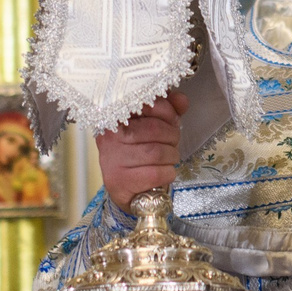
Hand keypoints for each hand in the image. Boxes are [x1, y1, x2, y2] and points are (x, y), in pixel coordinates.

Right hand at [96, 91, 187, 207]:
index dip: (167, 111)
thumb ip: (167, 111)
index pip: (146, 105)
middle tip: (173, 143)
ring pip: (156, 152)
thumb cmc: (140, 154)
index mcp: (116, 117)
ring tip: (170, 158)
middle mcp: (110, 136)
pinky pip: (156, 173)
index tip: (172, 120)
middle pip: (154, 129)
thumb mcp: (153, 128)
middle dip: (172, 136)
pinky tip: (165, 172)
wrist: (126, 190)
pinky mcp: (120, 180)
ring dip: (172, 155)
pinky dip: (168, 173)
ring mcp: (113, 159)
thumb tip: (181, 100)